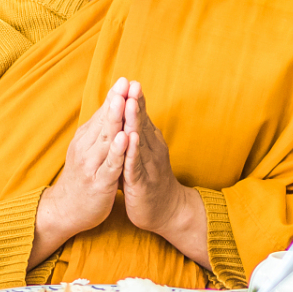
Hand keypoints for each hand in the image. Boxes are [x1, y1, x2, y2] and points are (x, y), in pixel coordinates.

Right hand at [31, 77, 127, 261]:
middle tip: (126, 82)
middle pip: (104, 121)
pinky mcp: (98, 182)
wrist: (65, 210)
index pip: (102, 114)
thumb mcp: (89, 151)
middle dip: (116, 101)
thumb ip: (100, 132)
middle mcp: (86, 148)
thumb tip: (111, 108)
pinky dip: (116, 150)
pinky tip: (124, 138)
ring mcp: (91, 165)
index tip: (126, 79)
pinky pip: (109, 164)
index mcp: (86, 139)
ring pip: (106, 139)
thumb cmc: (83, 178)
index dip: (114, 97)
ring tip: (124, 101)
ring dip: (116, 119)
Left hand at [120, 83, 208, 263]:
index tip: (128, 79)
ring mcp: (149, 166)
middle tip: (131, 82)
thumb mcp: (142, 155)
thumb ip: (135, 135)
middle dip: (135, 103)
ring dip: (134, 122)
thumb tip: (125, 115)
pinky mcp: (142, 183)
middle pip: (142, 122)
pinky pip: (137, 165)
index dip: (135, 99)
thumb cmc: (150, 181)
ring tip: (129, 104)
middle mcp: (152, 150)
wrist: (167, 211)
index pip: (142, 116)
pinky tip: (131, 140)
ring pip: (139, 140)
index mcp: (150, 142)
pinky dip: (133, 152)